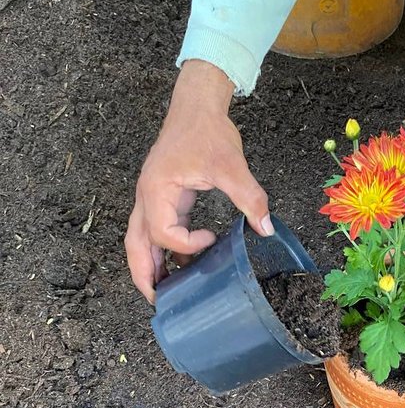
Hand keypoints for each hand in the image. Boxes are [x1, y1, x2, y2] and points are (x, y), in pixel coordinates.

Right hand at [125, 60, 272, 302]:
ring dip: (150, 266)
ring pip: (139, 240)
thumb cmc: (207, 130)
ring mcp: (151, 198)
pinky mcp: (163, 197)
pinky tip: (179, 266)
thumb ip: (250, 197)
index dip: (186, 244)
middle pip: (135, 244)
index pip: (162, 232)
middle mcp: (147, 197)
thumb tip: (265, 227)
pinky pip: (155, 230)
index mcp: (156, 190)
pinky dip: (162, 250)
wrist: (197, 105)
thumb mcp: (231, 165)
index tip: (212, 239)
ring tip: (166, 292)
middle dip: (144, 275)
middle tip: (160, 301)